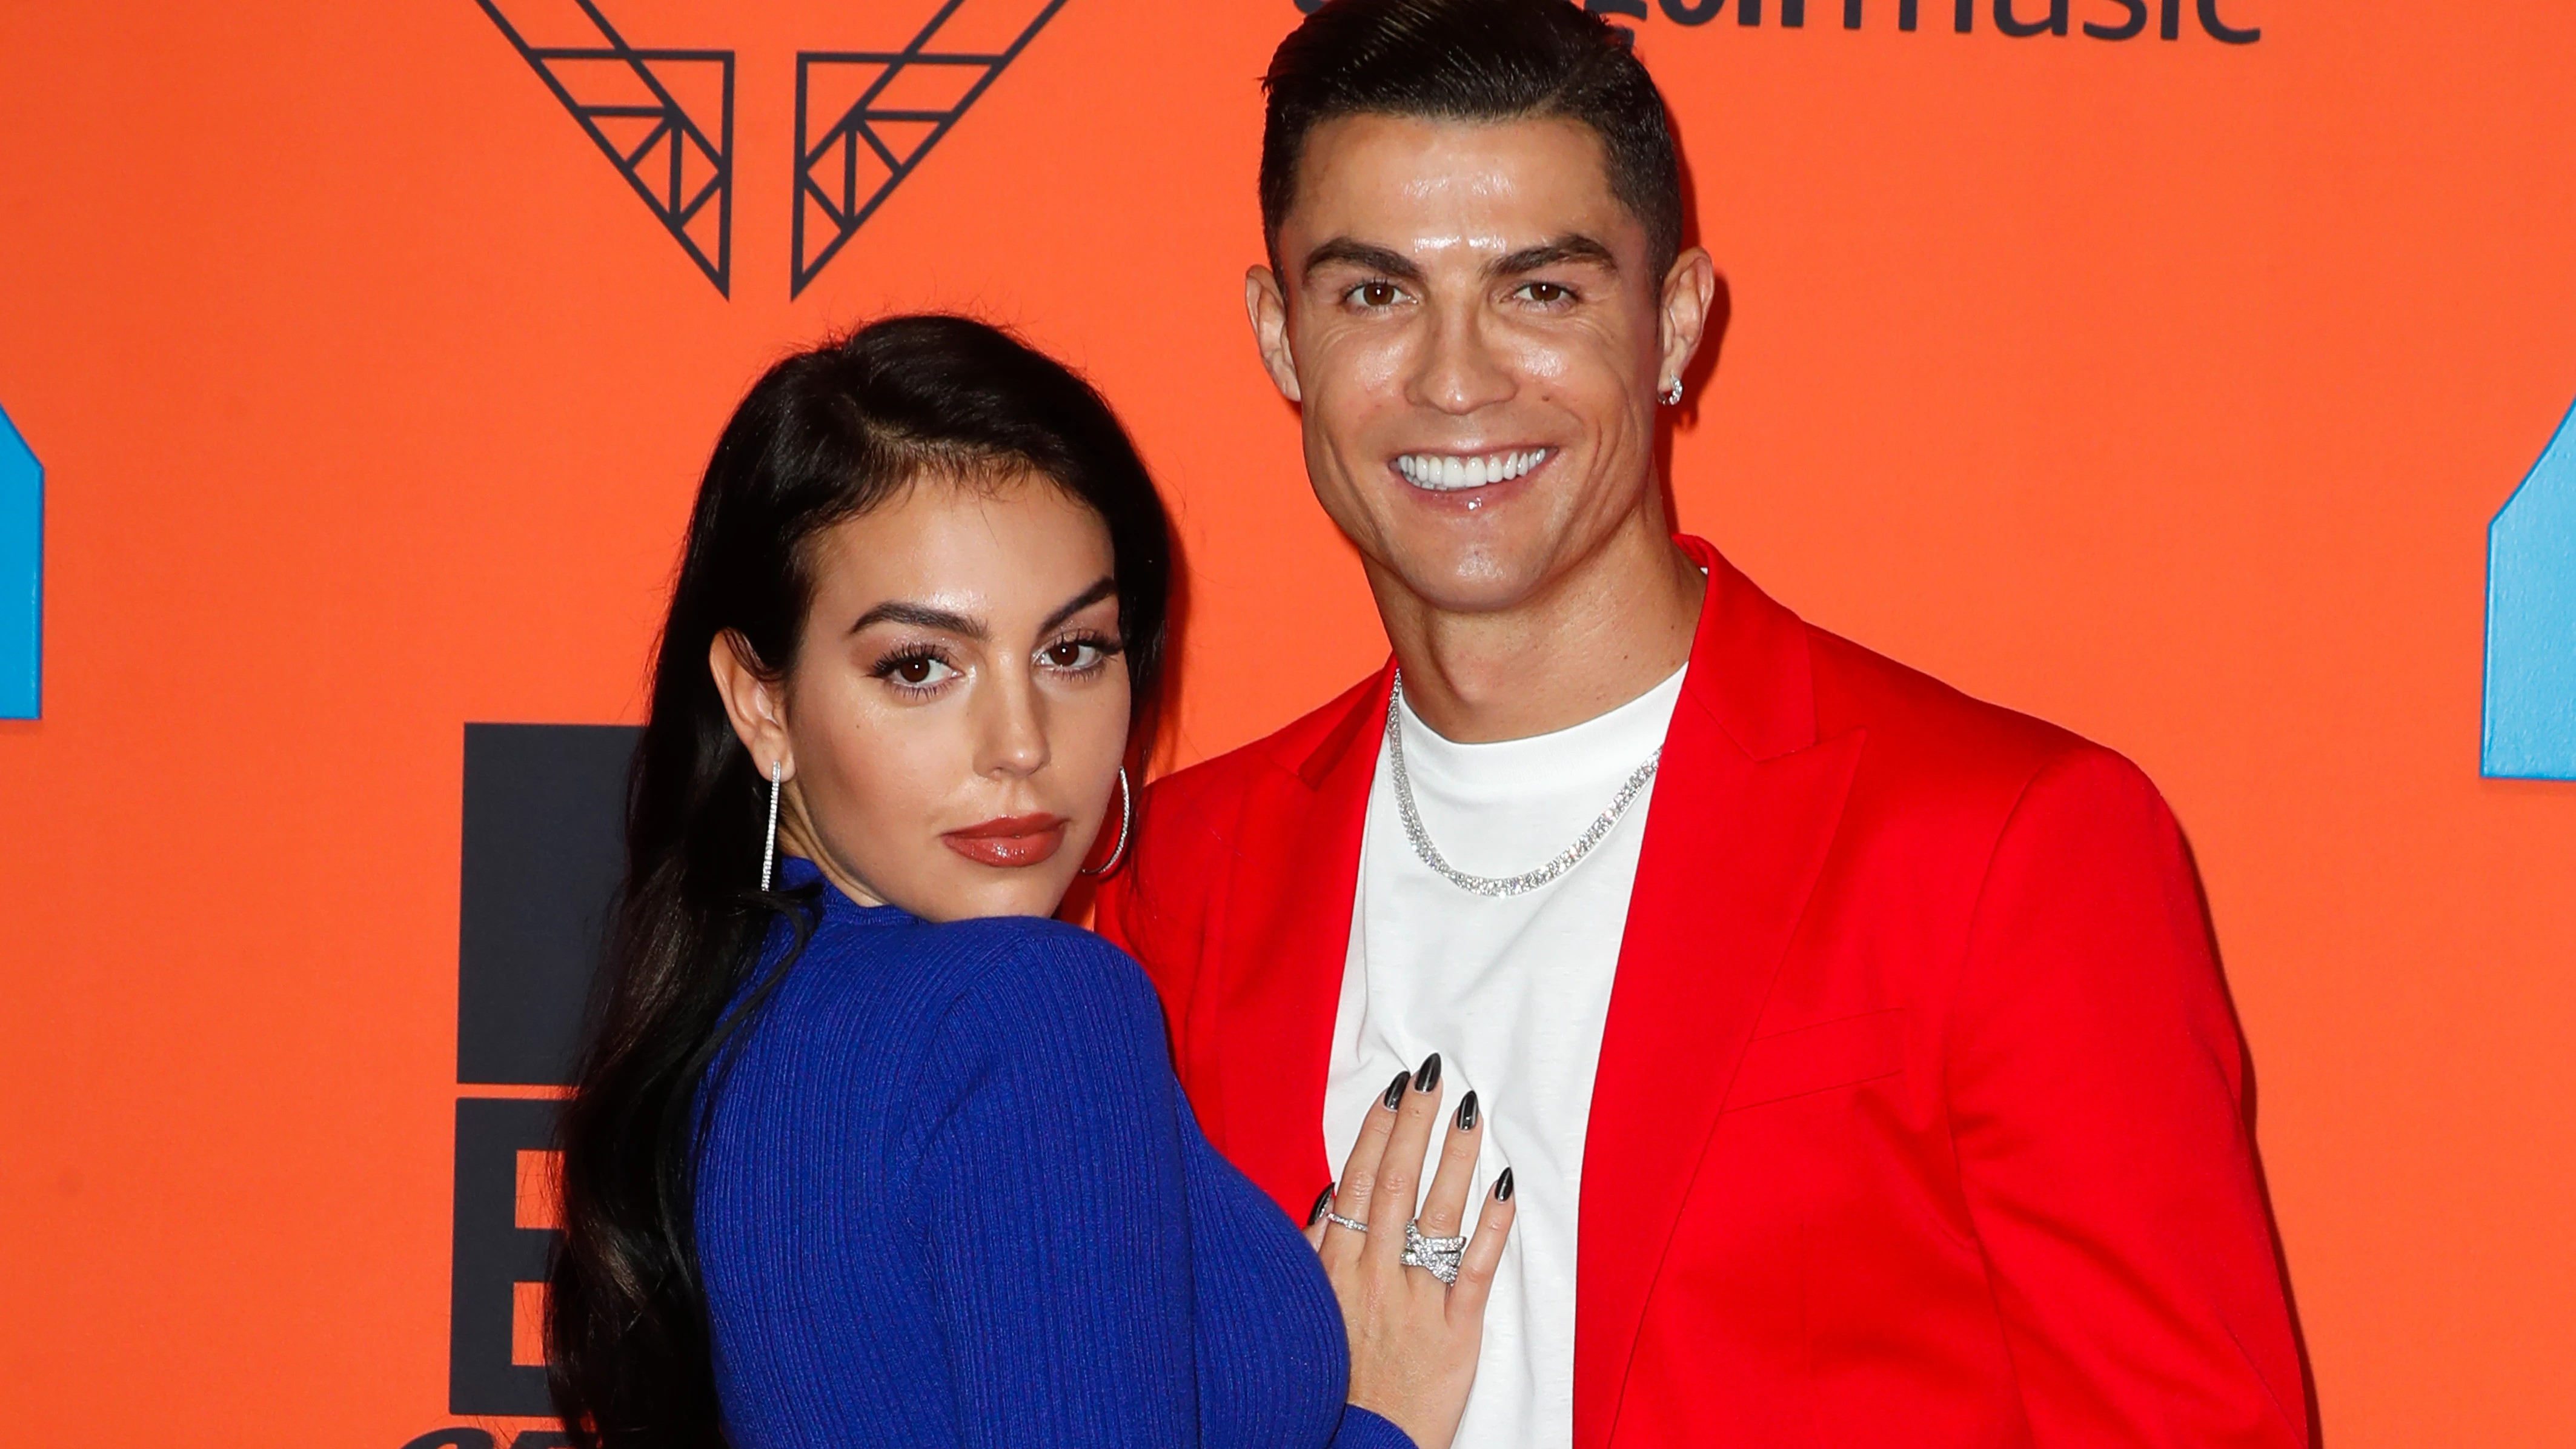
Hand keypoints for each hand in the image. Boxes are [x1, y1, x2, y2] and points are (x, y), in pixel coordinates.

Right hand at [1306, 1055, 1514, 1448]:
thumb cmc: (1332, 1379)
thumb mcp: (1306, 1310)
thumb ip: (1313, 1253)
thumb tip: (1330, 1194)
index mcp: (1335, 1270)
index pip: (1356, 1183)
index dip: (1374, 1131)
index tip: (1391, 1090)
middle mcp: (1374, 1277)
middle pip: (1394, 1185)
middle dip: (1414, 1124)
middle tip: (1431, 1075)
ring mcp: (1417, 1302)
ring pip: (1436, 1214)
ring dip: (1454, 1157)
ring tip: (1470, 1110)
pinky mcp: (1456, 1332)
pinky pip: (1477, 1269)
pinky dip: (1492, 1224)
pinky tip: (1505, 1184)